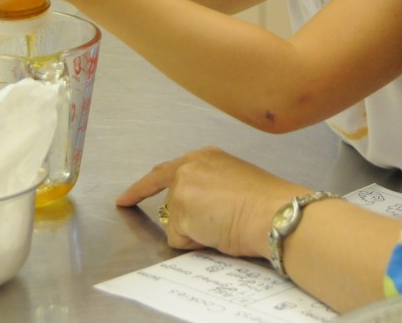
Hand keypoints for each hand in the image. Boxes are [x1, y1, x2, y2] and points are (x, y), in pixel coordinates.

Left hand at [116, 147, 308, 258]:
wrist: (275, 213)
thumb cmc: (268, 203)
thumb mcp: (236, 181)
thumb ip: (210, 187)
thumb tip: (200, 211)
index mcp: (208, 157)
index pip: (168, 169)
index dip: (144, 185)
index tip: (126, 194)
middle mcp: (191, 165)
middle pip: (161, 187)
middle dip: (149, 198)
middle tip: (128, 201)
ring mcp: (183, 186)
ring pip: (175, 219)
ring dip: (193, 230)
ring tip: (223, 228)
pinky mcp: (180, 210)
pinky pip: (180, 239)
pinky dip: (195, 243)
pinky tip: (217, 235)